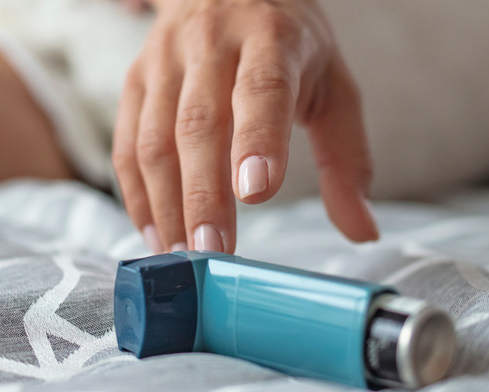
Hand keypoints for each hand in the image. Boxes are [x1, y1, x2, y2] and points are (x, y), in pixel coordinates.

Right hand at [112, 0, 378, 253]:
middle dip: (203, 193)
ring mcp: (166, 61)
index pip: (262, 88)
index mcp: (272, 39)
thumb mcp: (333, 88)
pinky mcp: (136, 80)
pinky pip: (126, 144)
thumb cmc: (288, 46)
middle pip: (200, 124)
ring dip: (166, 204)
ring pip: (155, 139)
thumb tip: (362, 231)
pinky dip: (137, 195)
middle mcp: (212, 43)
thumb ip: (346, 160)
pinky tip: (156, 232)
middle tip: (212, 250)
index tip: (256, 191)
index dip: (258, 139)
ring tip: (182, 255)